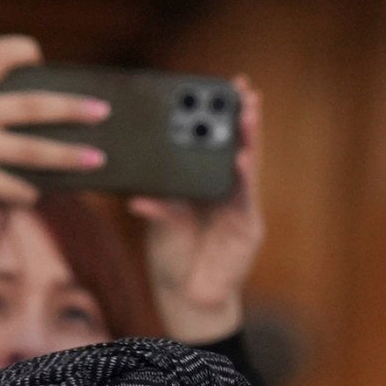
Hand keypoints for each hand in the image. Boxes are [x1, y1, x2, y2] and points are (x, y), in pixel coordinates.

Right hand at [0, 36, 108, 217]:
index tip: (39, 55)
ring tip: (95, 160)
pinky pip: (5, 184)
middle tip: (102, 111)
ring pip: (28, 150)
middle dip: (70, 109)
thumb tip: (30, 99)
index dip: (21, 49)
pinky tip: (38, 194)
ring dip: (65, 156)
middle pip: (30, 106)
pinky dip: (24, 191)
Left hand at [135, 83, 267, 344]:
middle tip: (245, 89)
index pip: (217, 147)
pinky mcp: (246, 230)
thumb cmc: (175, 256)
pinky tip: (241, 162)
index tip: (226, 86)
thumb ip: (156, 206)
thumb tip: (134, 194)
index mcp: (206, 188)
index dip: (223, 117)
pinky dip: (242, 180)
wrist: (188, 299)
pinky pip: (242, 201)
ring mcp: (240, 211)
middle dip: (244, 119)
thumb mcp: (161, 223)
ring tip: (248, 114)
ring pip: (247, 169)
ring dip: (250, 141)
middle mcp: (228, 195)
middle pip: (239, 150)